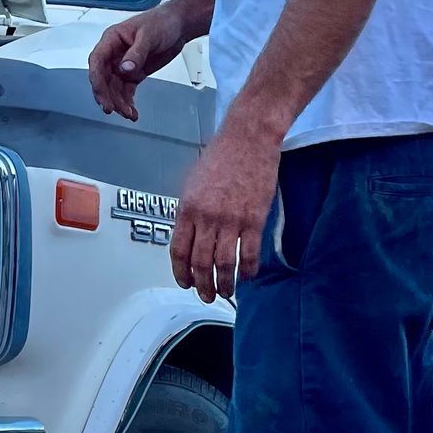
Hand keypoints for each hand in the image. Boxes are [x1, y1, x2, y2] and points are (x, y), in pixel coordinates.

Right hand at [88, 4, 186, 120]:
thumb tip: (124, 68)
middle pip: (103, 78)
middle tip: (112, 109)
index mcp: (112, 40)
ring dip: (119, 102)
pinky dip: (128, 102)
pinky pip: (127, 91)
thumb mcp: (149, 35)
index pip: (97, 61)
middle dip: (106, 95)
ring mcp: (123, 65)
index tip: (101, 94)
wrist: (178, 25)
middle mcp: (114, 54)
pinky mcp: (134, 73)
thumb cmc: (161, 22)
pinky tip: (132, 112)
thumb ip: (137, 53)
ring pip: (114, 88)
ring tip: (128, 114)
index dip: (96, 78)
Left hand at [170, 118, 281, 302]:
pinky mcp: (254, 219)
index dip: (180, 272)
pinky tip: (248, 275)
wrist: (248, 138)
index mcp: (187, 208)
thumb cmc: (221, 155)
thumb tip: (189, 235)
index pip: (178, 251)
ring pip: (224, 265)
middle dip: (202, 284)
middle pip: (200, 263)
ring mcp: (231, 220)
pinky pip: (249, 254)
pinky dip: (249, 270)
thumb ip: (189, 211)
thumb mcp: (193, 182)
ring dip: (224, 284)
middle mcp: (206, 218)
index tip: (185, 282)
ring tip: (226, 292)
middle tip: (206, 294)